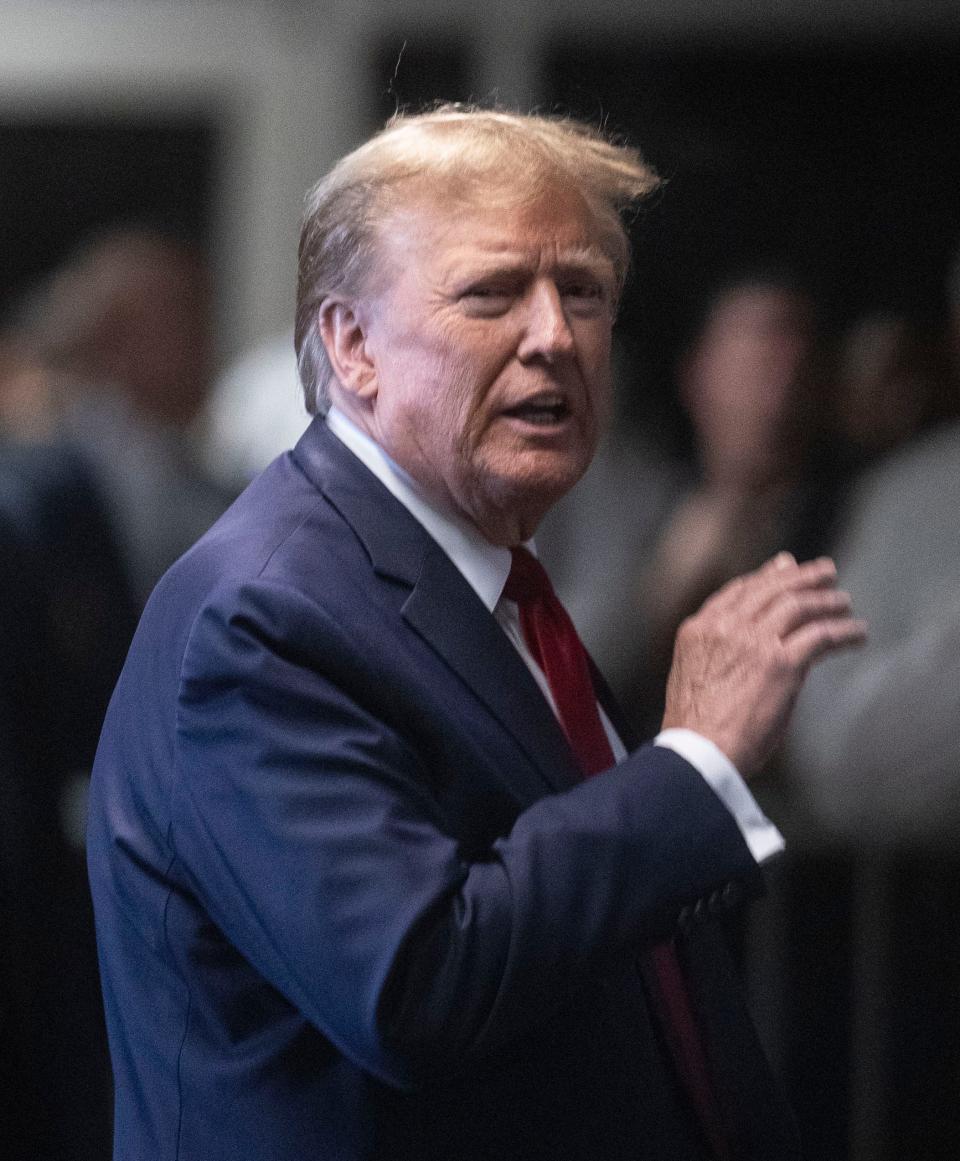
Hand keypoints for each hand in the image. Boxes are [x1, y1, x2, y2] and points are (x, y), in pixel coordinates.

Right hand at [661, 552, 866, 777]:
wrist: (697, 752)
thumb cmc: (694, 728)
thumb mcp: (692, 676)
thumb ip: (716, 652)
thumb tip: (743, 646)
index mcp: (698, 629)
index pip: (739, 590)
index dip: (767, 576)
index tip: (786, 568)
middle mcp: (725, 628)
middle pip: (771, 588)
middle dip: (802, 576)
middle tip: (826, 572)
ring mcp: (753, 643)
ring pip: (798, 604)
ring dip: (827, 600)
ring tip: (844, 602)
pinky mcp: (781, 664)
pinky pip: (821, 635)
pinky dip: (844, 631)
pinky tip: (857, 634)